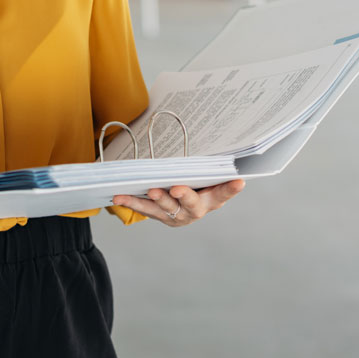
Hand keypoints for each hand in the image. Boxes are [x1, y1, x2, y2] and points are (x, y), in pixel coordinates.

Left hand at [112, 179, 244, 226]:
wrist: (183, 205)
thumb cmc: (196, 183)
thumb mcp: (204, 175)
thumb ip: (205, 166)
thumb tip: (209, 140)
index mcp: (212, 198)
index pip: (224, 192)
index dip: (231, 188)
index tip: (239, 181)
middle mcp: (196, 210)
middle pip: (192, 205)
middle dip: (184, 196)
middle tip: (177, 189)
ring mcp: (178, 216)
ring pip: (166, 210)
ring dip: (156, 201)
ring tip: (150, 192)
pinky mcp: (161, 217)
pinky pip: (145, 210)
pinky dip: (132, 202)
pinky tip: (119, 196)